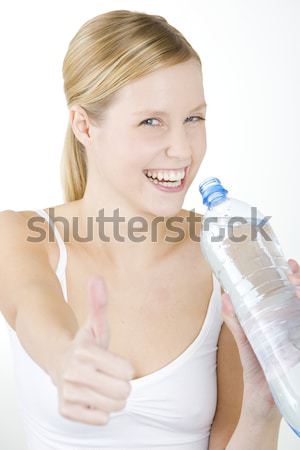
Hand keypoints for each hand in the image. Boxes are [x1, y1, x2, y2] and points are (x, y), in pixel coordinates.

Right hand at [53, 277, 134, 425]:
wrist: (59, 362)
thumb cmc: (86, 343)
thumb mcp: (96, 323)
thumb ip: (99, 303)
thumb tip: (97, 278)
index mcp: (84, 352)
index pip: (128, 371)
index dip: (125, 367)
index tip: (113, 362)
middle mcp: (73, 373)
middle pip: (123, 392)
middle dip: (121, 384)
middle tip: (108, 375)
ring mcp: (68, 393)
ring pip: (115, 407)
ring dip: (112, 398)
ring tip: (100, 385)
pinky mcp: (66, 410)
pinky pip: (102, 419)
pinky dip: (101, 411)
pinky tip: (90, 397)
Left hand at [221, 258, 299, 420]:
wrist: (261, 404)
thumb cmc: (257, 372)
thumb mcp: (246, 344)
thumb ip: (237, 323)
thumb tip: (224, 298)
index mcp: (286, 325)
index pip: (294, 297)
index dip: (296, 279)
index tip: (290, 264)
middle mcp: (296, 331)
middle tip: (293, 273)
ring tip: (297, 287)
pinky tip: (299, 308)